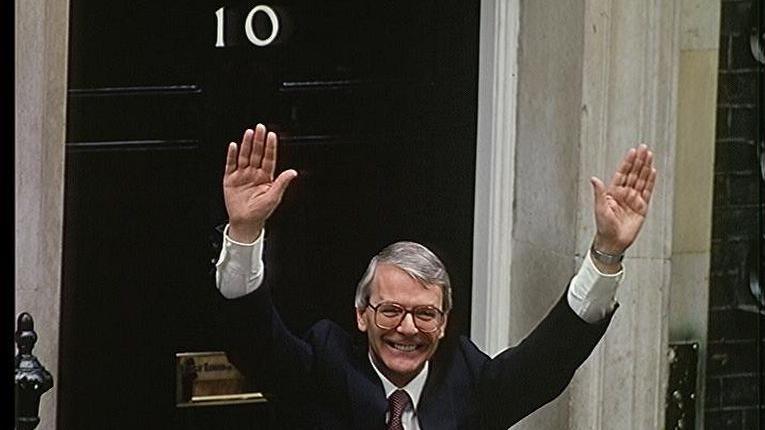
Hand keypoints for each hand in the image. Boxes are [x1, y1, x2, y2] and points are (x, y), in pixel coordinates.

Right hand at [223, 124, 296, 242]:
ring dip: (246, 145)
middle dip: (259, 141)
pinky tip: (234, 146)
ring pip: (245, 156)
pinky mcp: (230, 179)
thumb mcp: (274, 197)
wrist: (245, 222)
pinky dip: (231, 155)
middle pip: (257, 154)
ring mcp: (242, 175)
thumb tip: (293, 172)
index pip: (269, 158)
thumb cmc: (260, 212)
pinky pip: (230, 164)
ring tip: (249, 133)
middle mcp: (254, 173)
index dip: (270, 147)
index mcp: (266, 177)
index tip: (272, 136)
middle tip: (260, 128)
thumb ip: (282, 183)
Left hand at [590, 144, 656, 254]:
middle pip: (634, 173)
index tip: (632, 151)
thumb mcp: (600, 208)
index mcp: (613, 192)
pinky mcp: (642, 207)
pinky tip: (652, 172)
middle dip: (639, 161)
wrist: (613, 241)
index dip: (628, 162)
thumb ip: (599, 192)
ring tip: (650, 156)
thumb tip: (594, 179)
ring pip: (641, 180)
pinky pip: (647, 192)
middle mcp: (624, 194)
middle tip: (644, 148)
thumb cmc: (604, 227)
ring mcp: (634, 200)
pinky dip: (650, 182)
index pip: (622, 173)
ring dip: (646, 168)